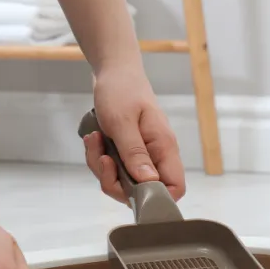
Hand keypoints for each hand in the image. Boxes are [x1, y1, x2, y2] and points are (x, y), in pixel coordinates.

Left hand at [83, 64, 185, 202]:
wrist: (114, 71)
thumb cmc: (122, 90)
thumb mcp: (123, 122)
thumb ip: (135, 154)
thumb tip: (149, 183)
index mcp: (164, 147)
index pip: (175, 187)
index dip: (156, 197)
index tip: (130, 189)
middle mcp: (156, 154)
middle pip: (143, 190)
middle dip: (115, 182)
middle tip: (103, 159)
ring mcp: (141, 154)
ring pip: (123, 182)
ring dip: (102, 168)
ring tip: (95, 141)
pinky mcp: (127, 152)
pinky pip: (113, 169)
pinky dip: (99, 159)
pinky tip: (94, 140)